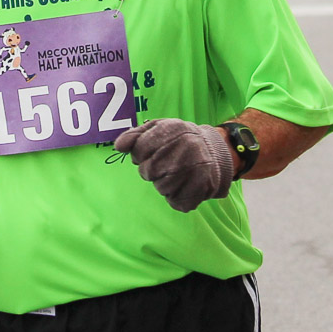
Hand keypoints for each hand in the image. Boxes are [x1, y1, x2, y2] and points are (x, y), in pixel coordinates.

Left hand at [114, 118, 233, 212]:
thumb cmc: (177, 141)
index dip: (141, 153)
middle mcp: (187, 148)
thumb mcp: (157, 129)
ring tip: (177, 173)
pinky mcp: (201, 190)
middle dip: (151, 170)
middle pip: (148, 171)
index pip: (139, 150)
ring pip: (161, 188)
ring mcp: (195, 170)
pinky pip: (175, 202)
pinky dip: (175, 197)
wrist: (213, 152)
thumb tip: (119, 146)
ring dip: (163, 183)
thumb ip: (135, 136)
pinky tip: (184, 184)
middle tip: (165, 163)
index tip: (152, 151)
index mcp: (174, 129)